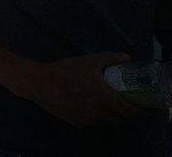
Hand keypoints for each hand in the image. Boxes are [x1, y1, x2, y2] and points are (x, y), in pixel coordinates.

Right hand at [18, 53, 148, 127]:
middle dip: (126, 112)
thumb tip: (126, 57)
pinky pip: (93, 121)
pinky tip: (90, 105)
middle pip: (121, 119)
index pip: (131, 111)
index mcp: (106, 99)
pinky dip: (97, 116)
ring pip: (107, 121)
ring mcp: (88, 120)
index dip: (139, 109)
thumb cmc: (66, 70)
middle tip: (125, 101)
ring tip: (108, 104)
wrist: (39, 83)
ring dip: (111, 115)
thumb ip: (110, 58)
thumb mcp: (89, 60)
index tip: (140, 102)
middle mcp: (99, 114)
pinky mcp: (77, 123)